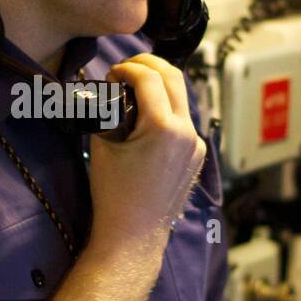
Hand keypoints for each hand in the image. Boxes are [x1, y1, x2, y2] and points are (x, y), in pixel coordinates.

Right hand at [87, 53, 205, 244]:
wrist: (133, 235)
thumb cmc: (114, 195)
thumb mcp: (103, 146)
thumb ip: (107, 111)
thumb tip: (107, 89)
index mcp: (163, 128)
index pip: (149, 77)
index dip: (127, 67)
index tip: (112, 72)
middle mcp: (187, 133)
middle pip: (174, 77)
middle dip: (149, 65)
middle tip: (127, 67)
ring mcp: (196, 144)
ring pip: (182, 97)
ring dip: (160, 84)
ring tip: (136, 86)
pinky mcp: (197, 154)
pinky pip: (184, 120)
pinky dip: (167, 108)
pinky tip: (149, 113)